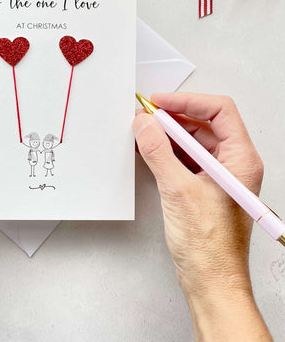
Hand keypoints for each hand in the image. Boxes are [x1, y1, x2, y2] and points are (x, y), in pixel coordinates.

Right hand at [133, 93, 271, 340]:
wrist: (210, 282)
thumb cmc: (208, 245)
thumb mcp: (178, 190)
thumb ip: (158, 152)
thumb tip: (144, 124)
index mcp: (240, 159)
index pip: (219, 111)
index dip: (187, 101)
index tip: (159, 102)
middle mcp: (233, 163)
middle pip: (205, 123)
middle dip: (173, 116)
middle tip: (145, 116)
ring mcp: (218, 175)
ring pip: (193, 140)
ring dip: (168, 134)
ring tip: (142, 131)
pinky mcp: (203, 187)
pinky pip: (186, 158)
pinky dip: (167, 151)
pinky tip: (148, 150)